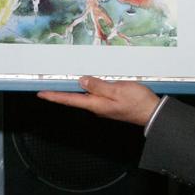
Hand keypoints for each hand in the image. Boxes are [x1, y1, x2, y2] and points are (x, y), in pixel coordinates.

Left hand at [38, 75, 159, 125]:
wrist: (153, 113)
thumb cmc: (137, 102)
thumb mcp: (118, 90)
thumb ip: (99, 86)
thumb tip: (82, 81)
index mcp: (96, 104)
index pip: (70, 100)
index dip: (55, 96)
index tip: (41, 93)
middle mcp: (97, 107)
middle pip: (75, 98)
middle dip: (60, 92)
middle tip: (47, 85)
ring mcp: (103, 106)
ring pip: (84, 96)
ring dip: (73, 90)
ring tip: (62, 81)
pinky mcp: (110, 103)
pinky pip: (94, 95)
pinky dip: (87, 88)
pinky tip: (86, 83)